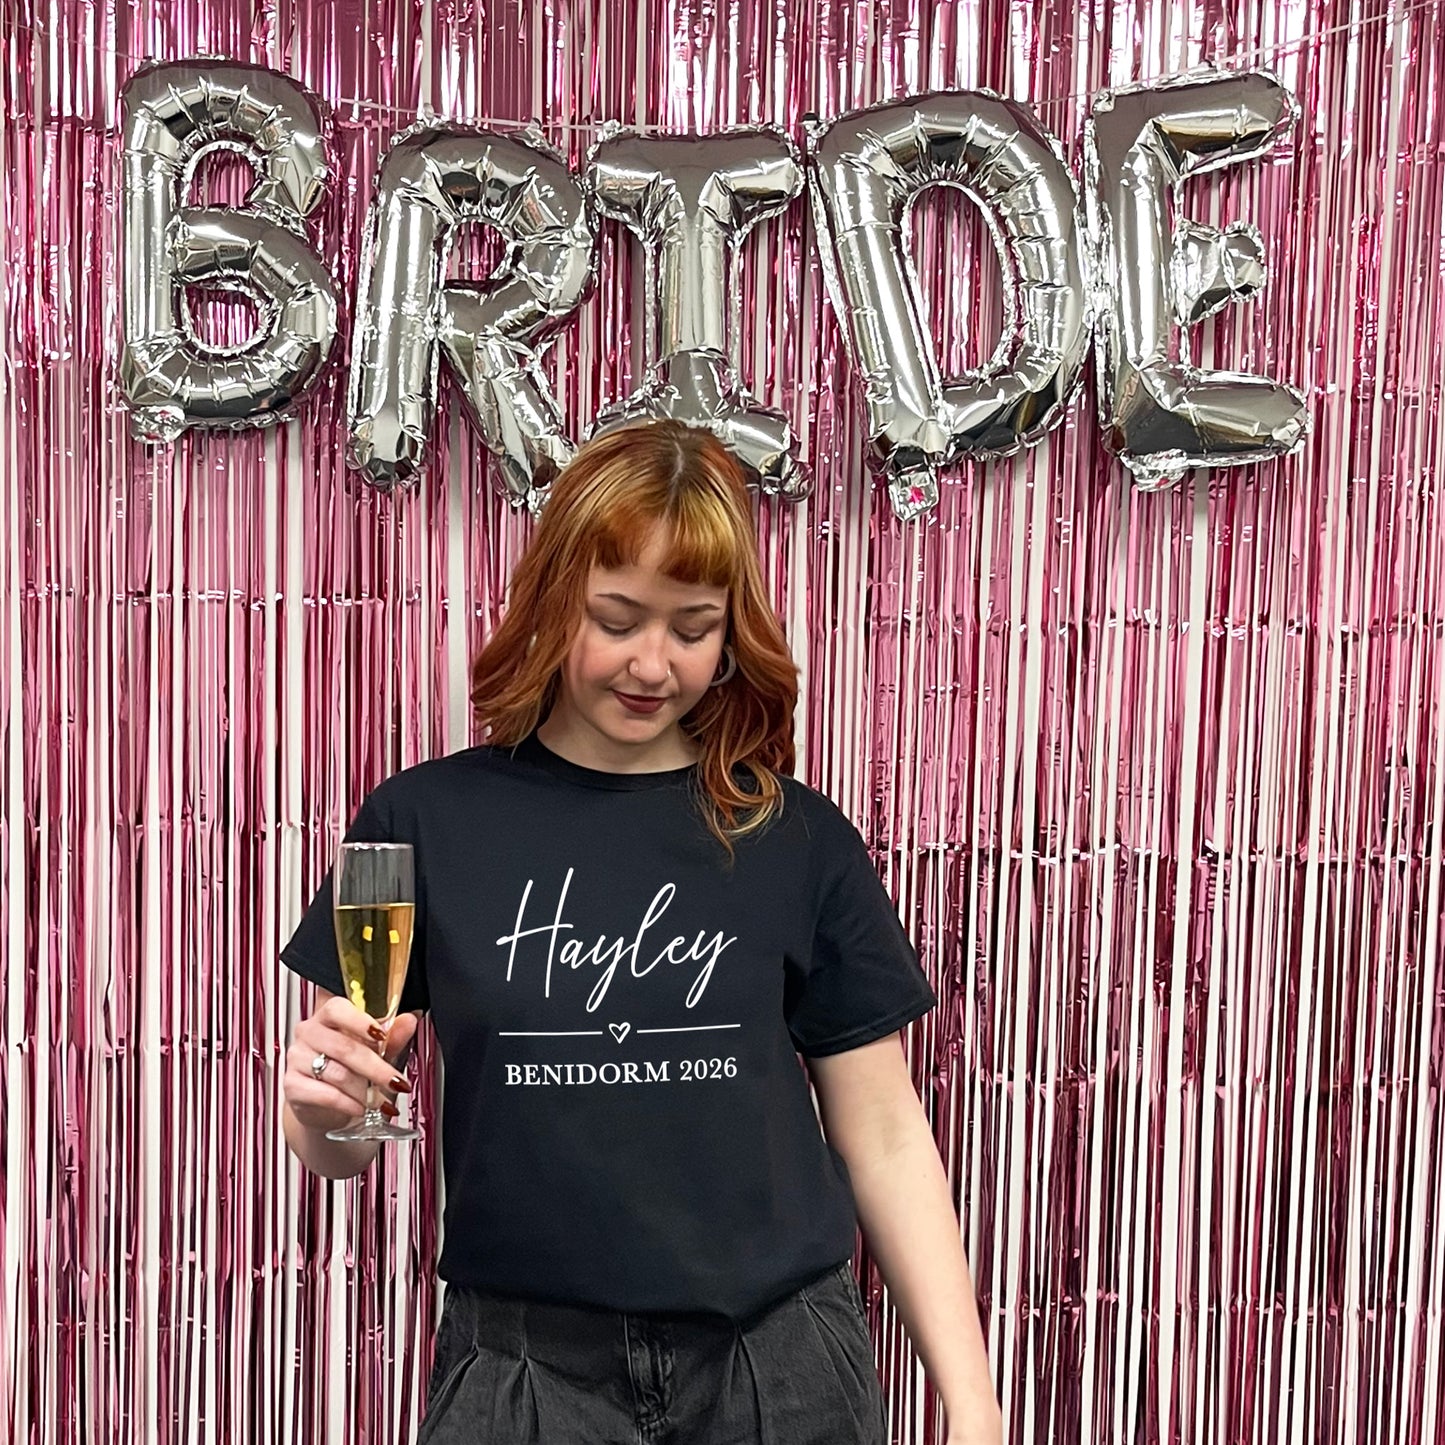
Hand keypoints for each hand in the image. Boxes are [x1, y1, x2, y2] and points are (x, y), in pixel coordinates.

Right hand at [283, 995, 420, 1134]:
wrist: (328, 1106)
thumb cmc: (352, 1070)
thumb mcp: (376, 1051)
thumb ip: (392, 1036)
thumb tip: (409, 1020)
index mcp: (328, 1016)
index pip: (337, 1009)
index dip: (360, 1022)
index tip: (382, 1036)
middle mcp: (308, 1033)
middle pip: (344, 1047)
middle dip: (376, 1068)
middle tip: (396, 1082)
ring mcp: (297, 1059)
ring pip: (337, 1073)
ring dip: (365, 1091)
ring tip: (381, 1101)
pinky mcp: (292, 1086)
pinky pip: (324, 1094)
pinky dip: (348, 1104)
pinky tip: (361, 1108)